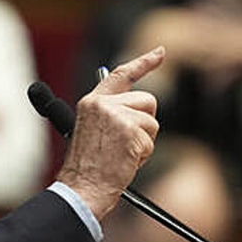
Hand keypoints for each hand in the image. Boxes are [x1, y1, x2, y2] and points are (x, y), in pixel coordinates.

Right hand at [58, 47, 164, 218]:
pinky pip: (150, 141)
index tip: (160, 53)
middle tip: (126, 143)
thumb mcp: (92, 131)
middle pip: (147, 101)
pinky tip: (125, 162)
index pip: (121, 74)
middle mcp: (103, 104)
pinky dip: (142, 155)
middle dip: (145, 123)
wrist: (81, 189)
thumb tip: (139, 108)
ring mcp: (117, 116)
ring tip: (122, 154)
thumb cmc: (86, 168)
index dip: (144, 62)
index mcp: (92, 102)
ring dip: (143, 141)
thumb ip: (112, 114)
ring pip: (152, 122)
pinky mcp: (130, 131)